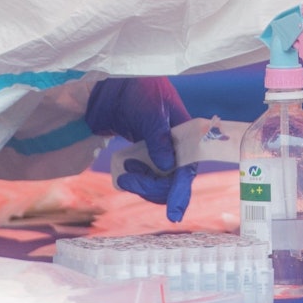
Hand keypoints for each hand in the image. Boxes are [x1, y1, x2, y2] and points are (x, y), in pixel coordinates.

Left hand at [86, 77, 196, 221]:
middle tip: (128, 179)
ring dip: (142, 185)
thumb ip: (160, 138)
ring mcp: (162, 153)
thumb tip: (167, 166)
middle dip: (151, 188)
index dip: (182, 192)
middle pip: (173, 182)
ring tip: (125, 173)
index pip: (189, 168)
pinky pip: (148, 179)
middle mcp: (178, 147)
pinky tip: (125, 170)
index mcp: (187, 133)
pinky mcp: (147, 156)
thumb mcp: (151, 112)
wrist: (113, 88)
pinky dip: (136, 180)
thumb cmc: (138, 91)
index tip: (174, 214)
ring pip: (159, 184)